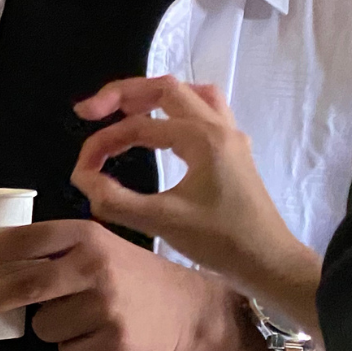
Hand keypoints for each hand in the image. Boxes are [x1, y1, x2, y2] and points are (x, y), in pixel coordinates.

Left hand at [0, 220, 237, 350]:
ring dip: (48, 327)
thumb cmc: (128, 274)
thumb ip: (55, 249)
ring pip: (42, 326)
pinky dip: (72, 349)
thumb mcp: (97, 245)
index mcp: (86, 236)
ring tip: (79, 318)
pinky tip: (96, 337)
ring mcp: (107, 308)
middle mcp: (96, 268)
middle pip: (23, 286)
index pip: (25, 240)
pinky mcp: (116, 344)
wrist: (187, 308)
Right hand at [72, 76, 321, 333]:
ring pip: (188, 93)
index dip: (101, 144)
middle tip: (89, 113)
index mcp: (202, 138)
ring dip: (152, 96)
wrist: (269, 262)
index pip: (137, 127)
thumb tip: (82, 178)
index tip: (81, 171)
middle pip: (164, 88)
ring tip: (124, 110)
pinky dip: (175, 110)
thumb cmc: (220, 241)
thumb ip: (114, 199)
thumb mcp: (161, 222)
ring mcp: (229, 136)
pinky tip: (162, 127)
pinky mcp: (232, 149)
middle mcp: (218, 127)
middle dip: (121, 95)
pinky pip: (203, 110)